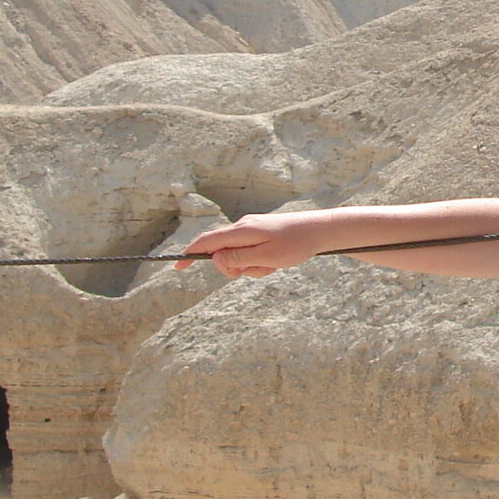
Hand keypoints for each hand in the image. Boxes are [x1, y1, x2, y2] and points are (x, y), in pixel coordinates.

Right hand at [178, 213, 319, 277]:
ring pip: (239, 256)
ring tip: (273, 265)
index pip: (207, 241)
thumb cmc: (295, 244)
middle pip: (222, 252)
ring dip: (251, 267)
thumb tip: (215, 259)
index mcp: (241, 231)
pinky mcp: (261, 234)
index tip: (178, 267)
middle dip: (233, 267)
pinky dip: (260, 262)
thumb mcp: (266, 257)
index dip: (191, 254)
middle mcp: (243, 227)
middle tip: (254, 270)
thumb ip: (239, 258)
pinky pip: (251, 253)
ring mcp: (252, 230)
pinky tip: (277, 261)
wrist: (320, 230)